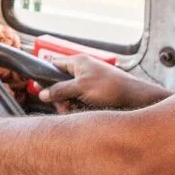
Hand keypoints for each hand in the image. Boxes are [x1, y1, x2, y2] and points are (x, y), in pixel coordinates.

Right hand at [38, 56, 169, 111]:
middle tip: (63, 106)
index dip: (45, 77)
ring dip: (68, 104)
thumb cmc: (110, 88)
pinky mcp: (94, 93)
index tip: (40, 89)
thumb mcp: (80, 88)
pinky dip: (78, 107)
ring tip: (75, 110)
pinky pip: (79, 100)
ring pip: (69, 94)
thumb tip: (42, 94)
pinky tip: (83, 112)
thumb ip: (59, 90)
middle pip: (59, 83)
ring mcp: (88, 82)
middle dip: (59, 97)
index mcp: (78, 62)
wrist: (134, 98)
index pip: (53, 64)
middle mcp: (82, 70)